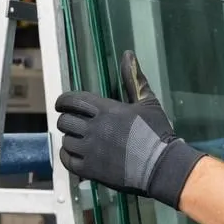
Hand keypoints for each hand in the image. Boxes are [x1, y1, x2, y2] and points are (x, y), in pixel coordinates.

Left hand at [54, 50, 204, 208]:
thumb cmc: (157, 133)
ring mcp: (90, 150)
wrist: (161, 166)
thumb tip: (128, 54)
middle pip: (65, 120)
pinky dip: (68, 156)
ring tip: (78, 139)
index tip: (61, 105)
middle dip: (67, 120)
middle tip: (73, 123)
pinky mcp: (90, 170)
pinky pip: (68, 160)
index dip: (63, 101)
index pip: (72, 100)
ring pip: (66, 140)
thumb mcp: (148, 102)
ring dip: (69, 138)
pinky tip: (75, 154)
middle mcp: (94, 128)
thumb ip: (134, 78)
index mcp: (106, 109)